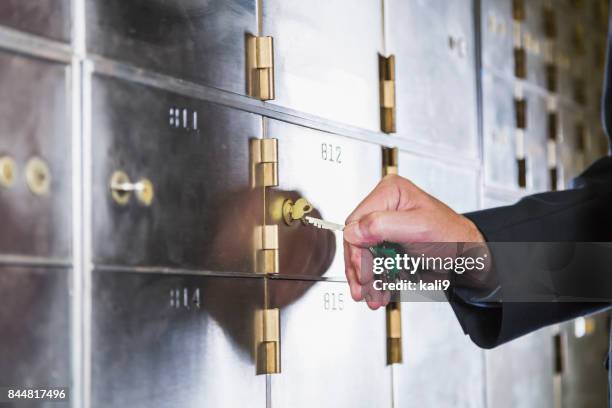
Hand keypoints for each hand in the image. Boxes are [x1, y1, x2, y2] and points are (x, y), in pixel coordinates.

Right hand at [343, 175, 484, 309]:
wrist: (467, 257)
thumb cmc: (453, 236)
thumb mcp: (420, 228)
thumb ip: (384, 225)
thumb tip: (354, 231)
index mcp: (390, 193)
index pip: (357, 221)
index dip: (356, 250)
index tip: (363, 272)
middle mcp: (384, 208)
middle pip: (356, 241)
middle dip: (361, 270)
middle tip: (365, 290)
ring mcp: (384, 228)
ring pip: (362, 256)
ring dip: (367, 280)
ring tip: (374, 297)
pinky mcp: (387, 245)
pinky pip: (373, 264)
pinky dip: (375, 281)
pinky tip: (381, 292)